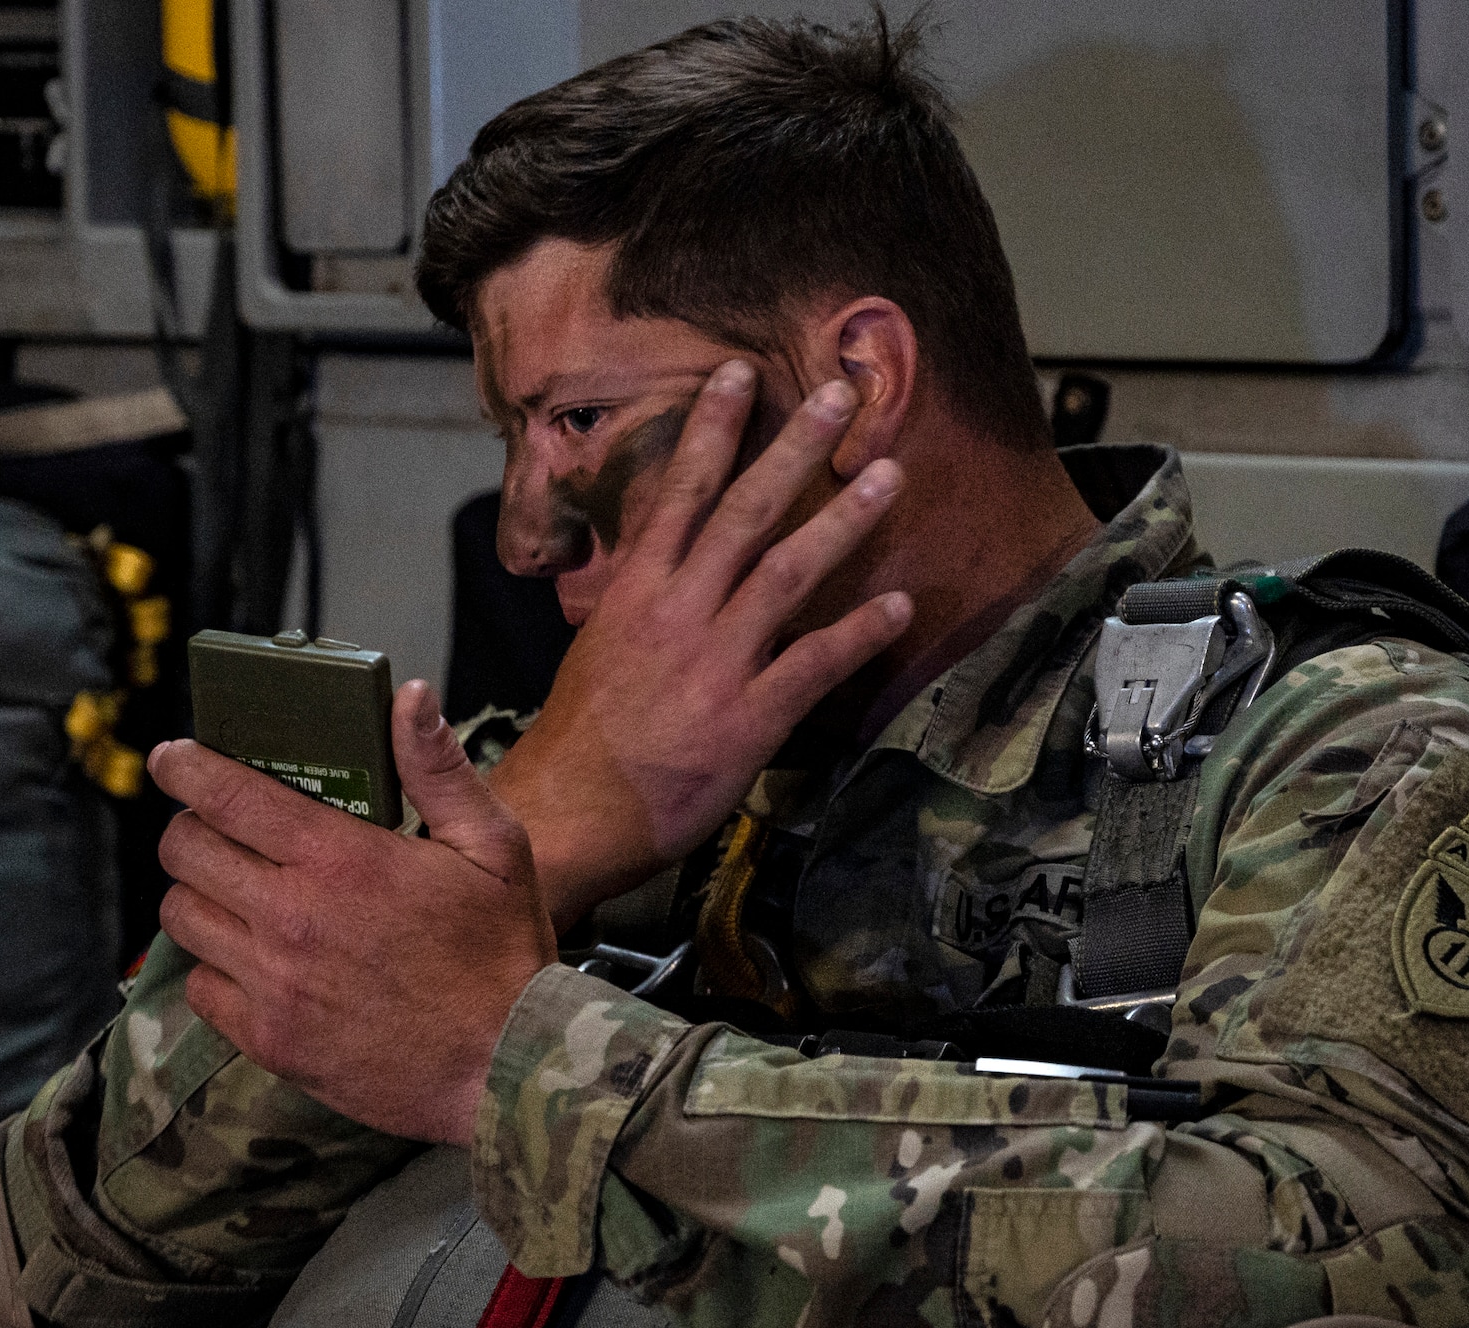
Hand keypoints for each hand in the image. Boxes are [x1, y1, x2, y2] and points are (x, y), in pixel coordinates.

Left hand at [153, 680, 556, 1146]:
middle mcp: (291, 916)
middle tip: (216, 828)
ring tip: (232, 890)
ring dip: (199, 893)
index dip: (185, 767)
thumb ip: (438, 769)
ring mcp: (273, 983)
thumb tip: (410, 696)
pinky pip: (199, 988)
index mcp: (341, 859)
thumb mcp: (493, 846)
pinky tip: (249, 958)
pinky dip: (213, 966)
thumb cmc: (502, 954)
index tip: (172, 757)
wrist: (504, 1069)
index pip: (227, 795)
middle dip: (191, 827)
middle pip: (186, 851)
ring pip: (182, 916)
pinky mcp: (268, 1040)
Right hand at [491, 359, 911, 926]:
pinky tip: (900, 605)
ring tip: (887, 476)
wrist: (568, 813)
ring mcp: (716, 662)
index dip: (713, 429)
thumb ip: (642, 601)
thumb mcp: (599, 647)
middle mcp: (678, 611)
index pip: (679, 491)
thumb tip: (668, 567)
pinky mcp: (748, 717)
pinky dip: (859, 632)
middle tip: (840, 395)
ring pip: (788, 572)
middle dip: (794, 448)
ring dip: (842, 520)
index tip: (739, 373)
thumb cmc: (580, 739)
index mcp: (635, 591)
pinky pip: (814, 664)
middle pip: (744, 512)